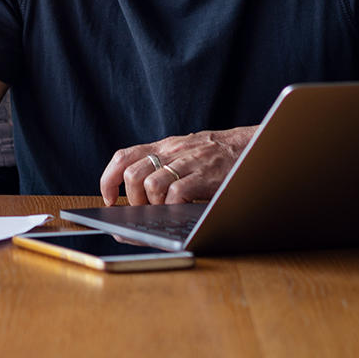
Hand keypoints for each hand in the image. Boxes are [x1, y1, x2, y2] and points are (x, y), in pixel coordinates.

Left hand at [99, 126, 256, 205]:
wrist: (248, 147)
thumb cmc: (214, 157)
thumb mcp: (183, 153)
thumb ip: (163, 166)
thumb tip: (140, 195)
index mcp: (163, 146)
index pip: (124, 157)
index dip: (109, 179)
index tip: (110, 199)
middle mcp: (171, 152)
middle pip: (133, 174)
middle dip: (133, 199)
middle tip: (145, 210)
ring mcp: (187, 163)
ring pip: (151, 184)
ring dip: (152, 205)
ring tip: (164, 211)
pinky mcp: (205, 177)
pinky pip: (177, 193)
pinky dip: (172, 206)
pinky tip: (180, 209)